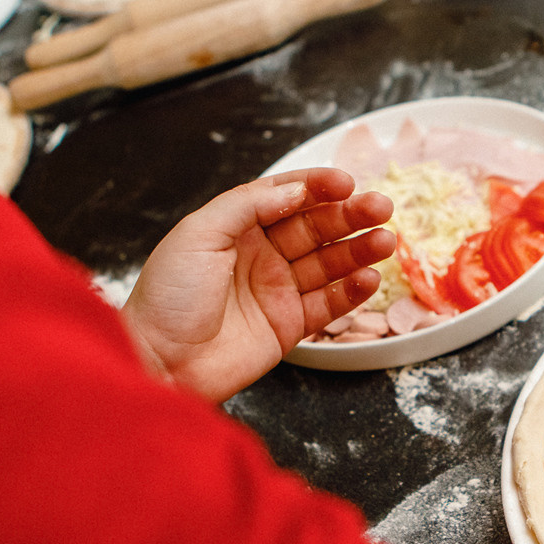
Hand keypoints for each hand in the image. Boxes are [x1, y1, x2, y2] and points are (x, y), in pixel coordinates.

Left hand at [120, 169, 395, 403]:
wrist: (159, 361)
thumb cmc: (168, 297)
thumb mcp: (199, 233)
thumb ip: (248, 205)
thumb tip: (296, 190)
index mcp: (235, 227)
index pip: (286, 196)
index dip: (317, 186)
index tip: (345, 182)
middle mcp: (260, 255)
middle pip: (315, 227)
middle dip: (349, 216)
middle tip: (380, 207)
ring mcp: (276, 290)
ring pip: (328, 263)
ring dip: (359, 251)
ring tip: (385, 241)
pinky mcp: (288, 326)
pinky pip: (328, 303)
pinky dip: (351, 291)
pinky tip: (369, 278)